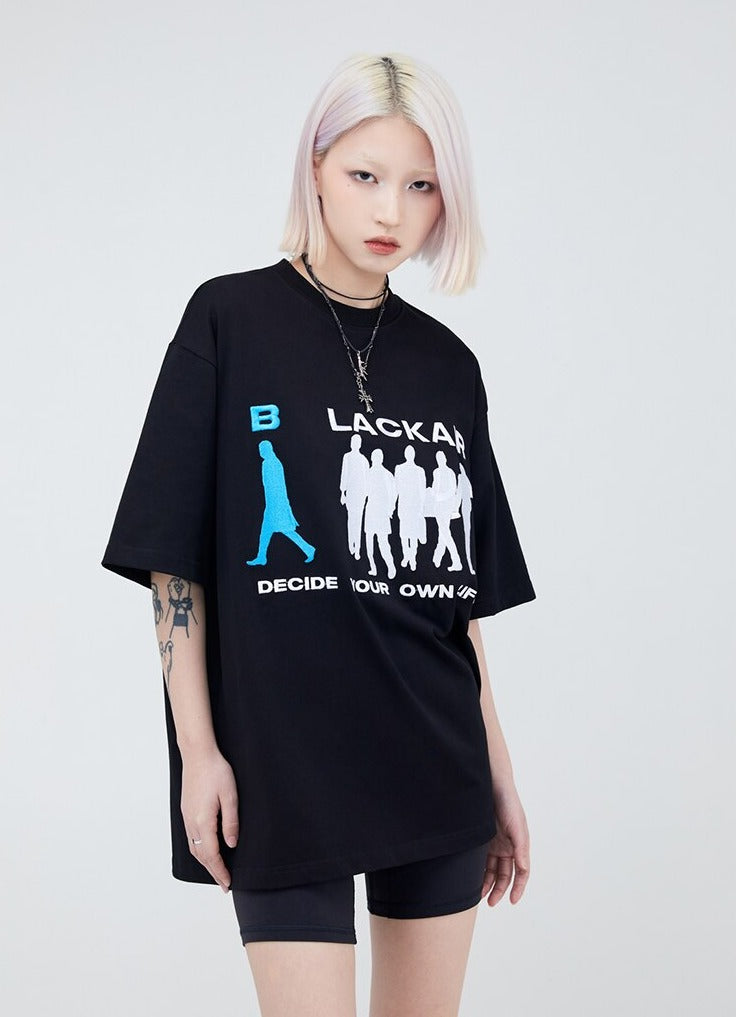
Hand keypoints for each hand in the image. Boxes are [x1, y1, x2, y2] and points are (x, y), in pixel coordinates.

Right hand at [181, 745, 239, 892]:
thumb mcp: (230, 796)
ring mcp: (186, 817)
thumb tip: (231, 845)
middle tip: (224, 885)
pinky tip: (206, 851)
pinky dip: (199, 850)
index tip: (227, 884)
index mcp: (202, 821)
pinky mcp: (186, 811)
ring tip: (217, 871)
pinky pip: (191, 838)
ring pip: (194, 848)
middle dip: (213, 871)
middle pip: (201, 856)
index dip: (220, 871)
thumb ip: (231, 822)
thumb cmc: (216, 771)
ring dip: (205, 862)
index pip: (211, 855)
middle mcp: (191, 822)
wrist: (198, 754)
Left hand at [481, 785, 529, 905]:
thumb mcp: (517, 826)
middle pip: (505, 875)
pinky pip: (482, 860)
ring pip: (492, 870)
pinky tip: (472, 879)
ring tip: (478, 895)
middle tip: (490, 902)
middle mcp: (508, 847)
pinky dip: (479, 871)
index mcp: (519, 846)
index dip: (518, 888)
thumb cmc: (508, 803)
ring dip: (488, 883)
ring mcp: (495, 844)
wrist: (492, 785)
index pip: (521, 873)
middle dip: (499, 890)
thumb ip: (520, 848)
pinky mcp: (482, 840)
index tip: (512, 901)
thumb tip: (523, 868)